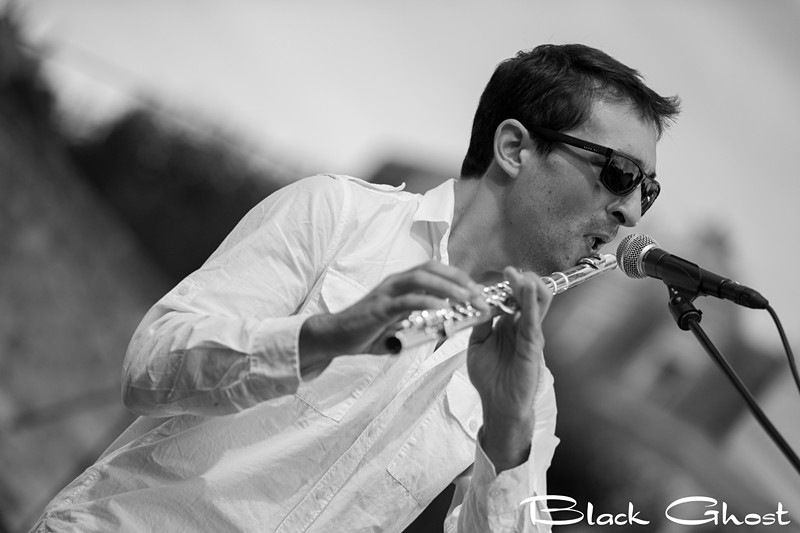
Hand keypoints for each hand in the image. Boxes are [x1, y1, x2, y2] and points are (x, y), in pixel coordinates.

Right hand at [299, 261, 487, 374]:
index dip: (458, 277)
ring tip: (466, 298)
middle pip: (432, 269)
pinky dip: (426, 301)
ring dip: (447, 287)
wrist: (334, 336)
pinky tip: (441, 307)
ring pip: (421, 279)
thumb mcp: (397, 324)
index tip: (478, 291)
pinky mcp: (379, 307)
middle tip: (478, 294)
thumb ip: (416, 320)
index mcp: (401, 284)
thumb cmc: (366, 330)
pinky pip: (406, 300)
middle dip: (458, 279)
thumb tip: (441, 324)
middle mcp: (395, 282)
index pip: (434, 271)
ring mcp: (387, 292)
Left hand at [466, 266, 551, 470]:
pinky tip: (528, 290)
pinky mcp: (533, 345)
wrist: (497, 404)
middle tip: (509, 270)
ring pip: (536, 304)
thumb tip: (476, 305)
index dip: (506, 285)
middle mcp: (521, 327)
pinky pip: (533, 320)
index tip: (498, 274)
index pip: (511, 298)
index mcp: (509, 326)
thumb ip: (479, 325)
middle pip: (526, 297)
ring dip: (528, 287)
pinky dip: (531, 304)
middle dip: (519, 281)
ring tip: (519, 275)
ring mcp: (529, 335)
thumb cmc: (490, 378)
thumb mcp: (477, 345)